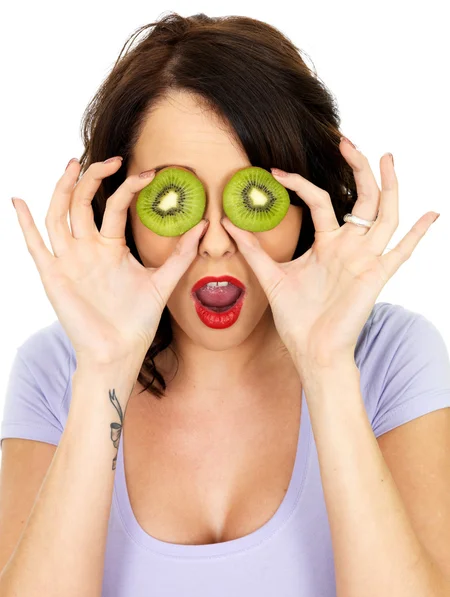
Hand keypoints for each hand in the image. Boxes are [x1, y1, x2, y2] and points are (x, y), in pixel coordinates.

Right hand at [11, 157, 207, 364]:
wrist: (119, 351)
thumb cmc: (137, 320)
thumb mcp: (162, 281)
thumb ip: (180, 254)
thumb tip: (203, 225)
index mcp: (110, 247)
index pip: (114, 206)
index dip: (128, 187)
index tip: (149, 173)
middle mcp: (87, 249)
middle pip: (82, 202)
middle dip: (93, 178)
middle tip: (111, 159)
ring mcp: (69, 260)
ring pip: (59, 215)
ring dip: (63, 189)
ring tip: (74, 164)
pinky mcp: (54, 276)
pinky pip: (35, 245)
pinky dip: (24, 223)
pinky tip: (18, 201)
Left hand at [221, 139, 439, 368]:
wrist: (311, 350)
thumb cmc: (296, 317)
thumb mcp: (272, 276)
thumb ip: (255, 250)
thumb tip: (229, 224)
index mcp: (327, 243)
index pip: (320, 200)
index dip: (301, 182)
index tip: (277, 171)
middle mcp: (350, 246)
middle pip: (361, 197)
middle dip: (356, 168)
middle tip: (346, 140)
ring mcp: (365, 259)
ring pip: (385, 214)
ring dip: (389, 186)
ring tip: (386, 157)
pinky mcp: (377, 276)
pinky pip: (402, 252)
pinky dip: (418, 234)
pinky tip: (432, 213)